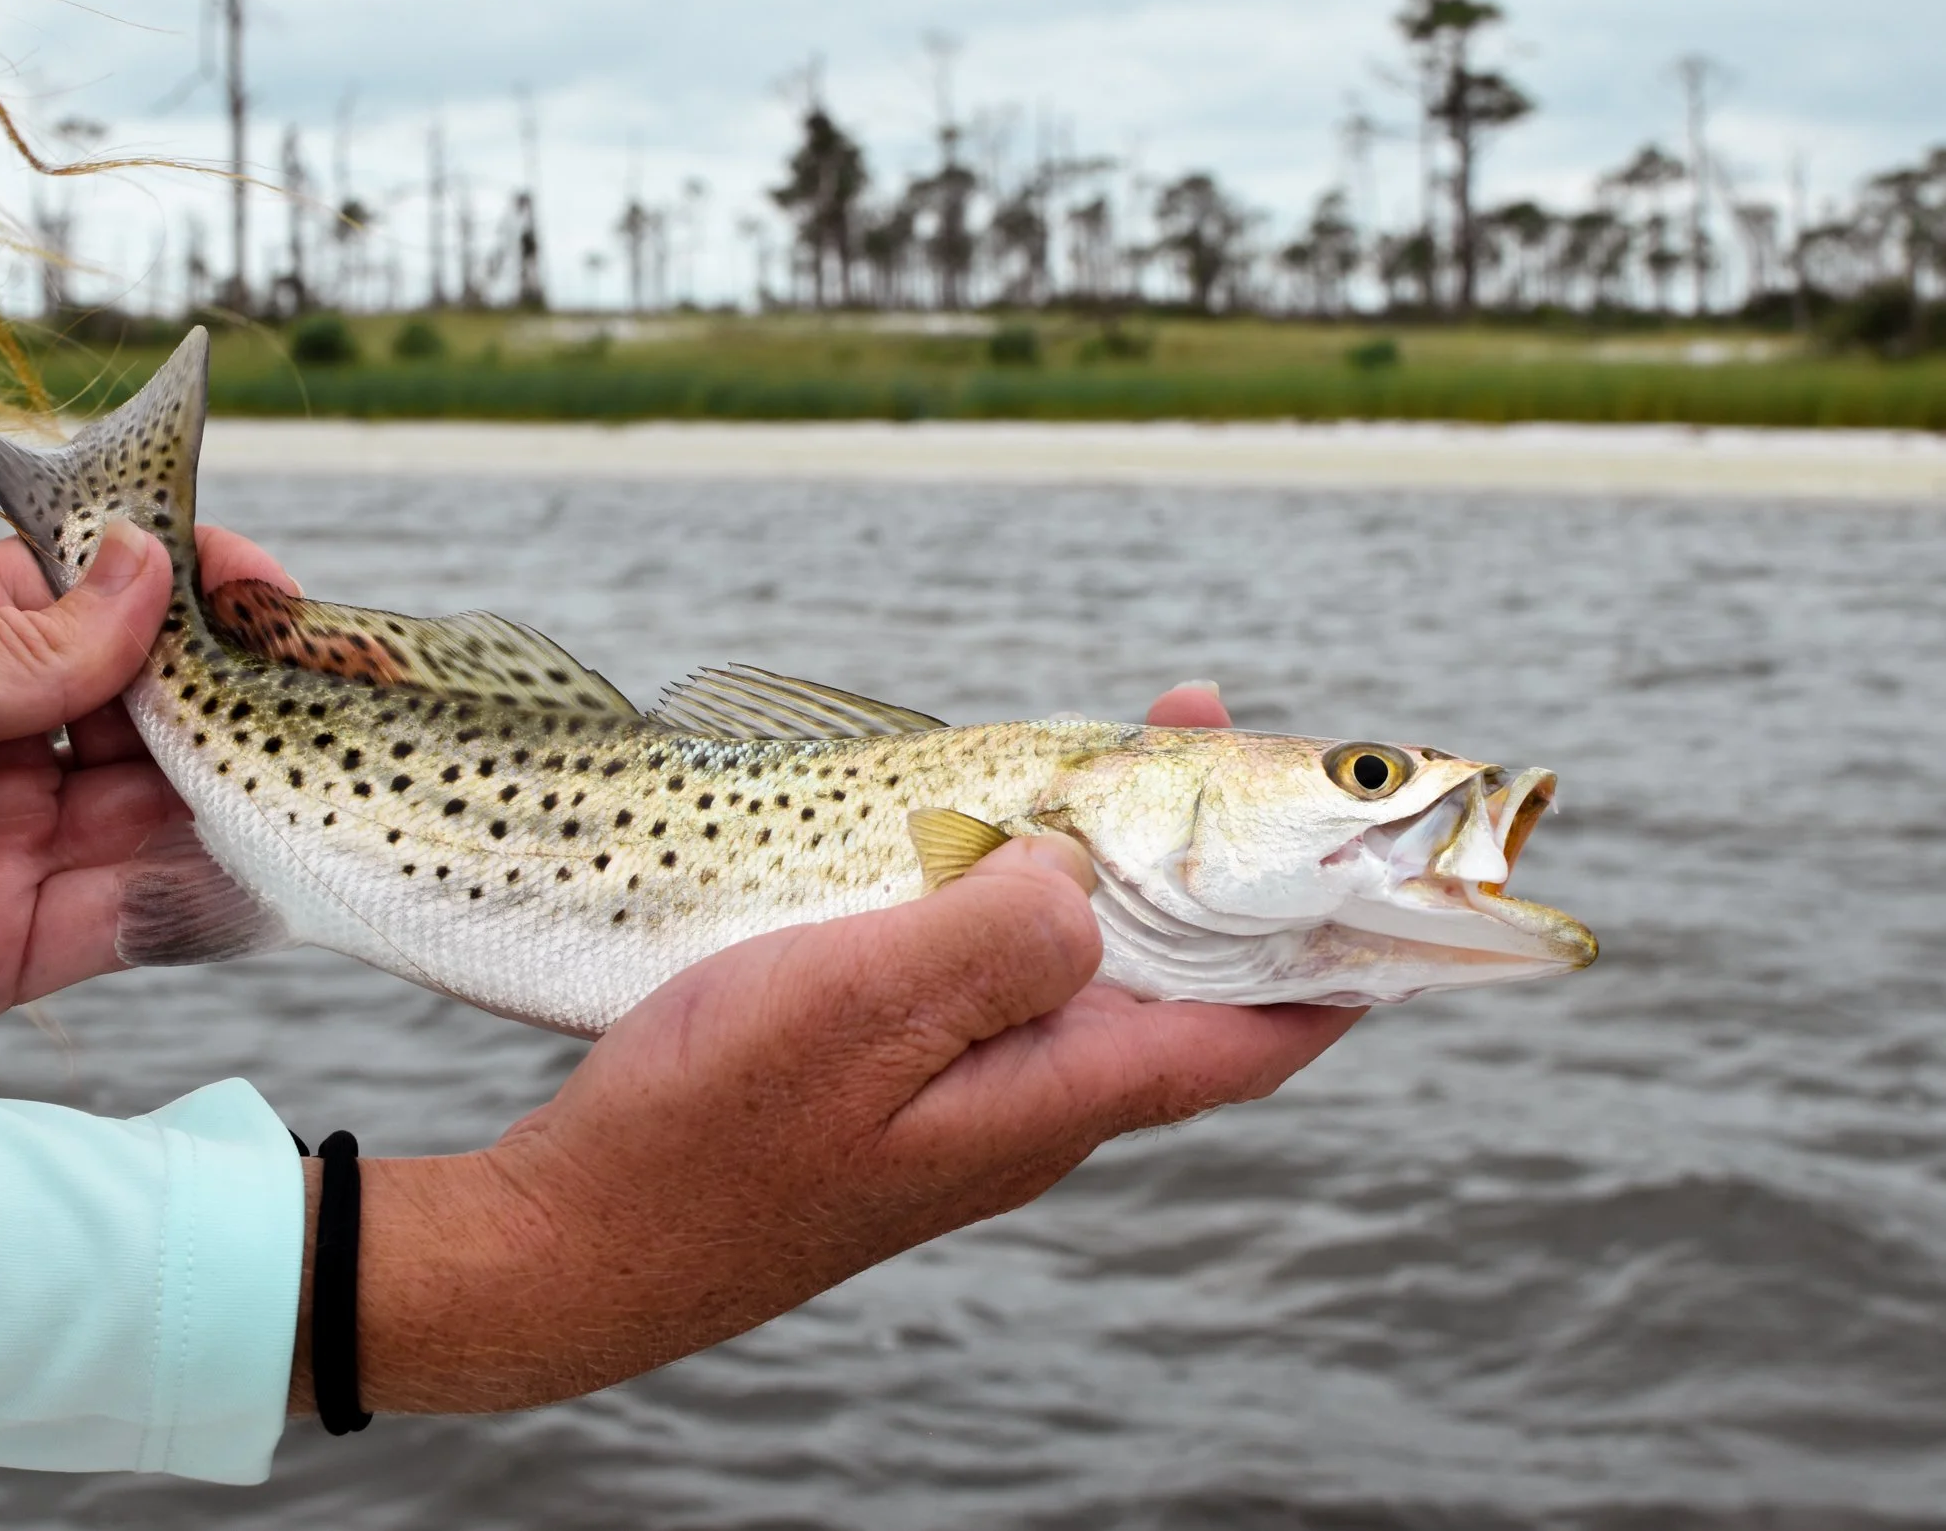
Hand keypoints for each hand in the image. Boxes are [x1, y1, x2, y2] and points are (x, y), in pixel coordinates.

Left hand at [0, 524, 292, 1069]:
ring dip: (246, 797)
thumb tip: (155, 569)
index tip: (277, 594)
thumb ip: (25, 645)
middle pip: (160, 707)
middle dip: (249, 699)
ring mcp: (10, 840)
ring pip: (166, 811)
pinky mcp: (9, 945)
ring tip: (328, 785)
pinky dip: (207, 896)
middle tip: (338, 700)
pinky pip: (135, 916)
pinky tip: (270, 871)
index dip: (198, 585)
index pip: (107, 594)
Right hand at [312, 675, 1359, 1414]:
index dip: (1338, 942)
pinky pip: (992, 977)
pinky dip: (1012, 892)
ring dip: (1104, 860)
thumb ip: (990, 938)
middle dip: (1205, 851)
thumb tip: (1088, 873)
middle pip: (1170, 974)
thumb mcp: (852, 1012)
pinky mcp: (890, 1087)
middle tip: (1191, 716)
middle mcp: (1031, 1106)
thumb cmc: (706, 1135)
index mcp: (1053, 1094)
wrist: (576, 1246)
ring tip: (1094, 750)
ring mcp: (959, 1100)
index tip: (1386, 847)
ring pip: (1078, 970)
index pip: (1256, 1029)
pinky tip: (969, 845)